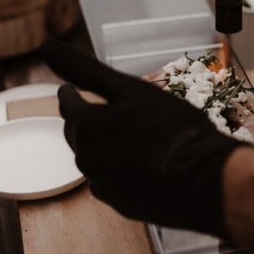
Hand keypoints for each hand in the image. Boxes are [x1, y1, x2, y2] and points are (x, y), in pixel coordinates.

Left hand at [42, 40, 242, 236]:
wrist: (206, 183)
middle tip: (93, 112)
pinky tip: (138, 166)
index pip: (69, 106)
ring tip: (119, 139)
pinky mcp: (126, 206)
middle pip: (79, 136)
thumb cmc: (171, 130)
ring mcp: (107, 188)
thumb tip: (47, 47)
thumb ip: (88, 70)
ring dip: (102, 149)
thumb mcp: (131, 90)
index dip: (70, 94)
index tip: (69, 89)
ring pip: (95, 162)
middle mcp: (88, 161)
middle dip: (83, 122)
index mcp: (87, 129)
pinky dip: (120, 171)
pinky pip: (114, 183)